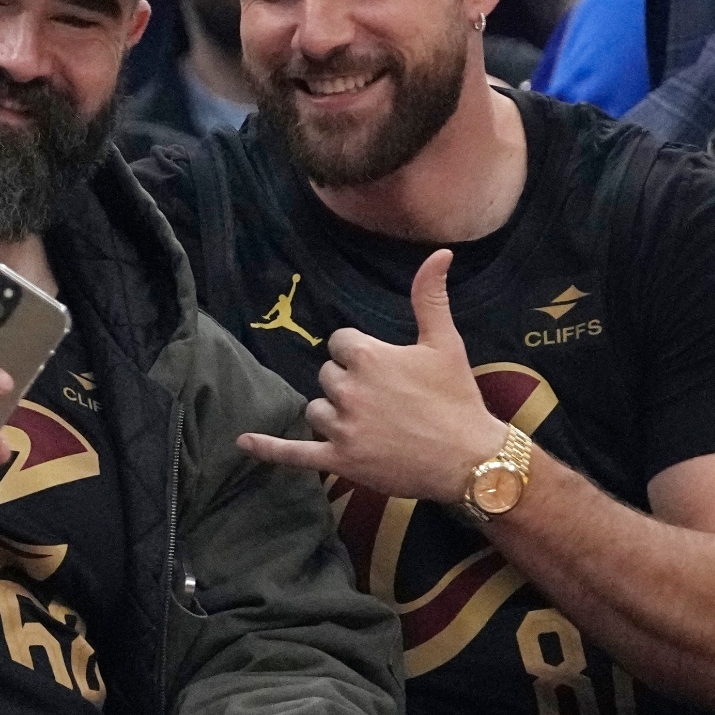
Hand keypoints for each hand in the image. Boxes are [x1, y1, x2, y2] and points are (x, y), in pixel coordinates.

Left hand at [237, 250, 506, 501]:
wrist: (471, 461)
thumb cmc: (457, 399)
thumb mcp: (445, 343)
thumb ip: (430, 297)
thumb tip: (440, 253)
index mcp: (367, 357)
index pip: (340, 343)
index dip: (359, 354)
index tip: (386, 369)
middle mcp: (347, 389)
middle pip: (327, 376)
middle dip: (349, 384)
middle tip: (386, 401)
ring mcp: (340, 426)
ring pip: (316, 409)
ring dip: (334, 414)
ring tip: (373, 425)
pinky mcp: (338, 459)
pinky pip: (292, 452)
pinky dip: (268, 448)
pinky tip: (243, 442)